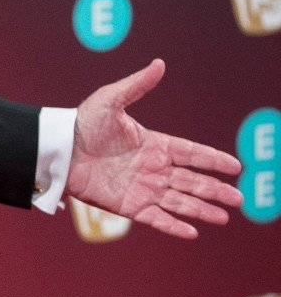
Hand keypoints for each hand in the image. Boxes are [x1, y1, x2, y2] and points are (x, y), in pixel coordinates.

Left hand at [66, 59, 243, 238]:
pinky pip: (155, 218)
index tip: (236, 165)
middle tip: (238, 198)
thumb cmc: (82, 122)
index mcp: (153, 144)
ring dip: (201, 210)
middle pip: (191, 180)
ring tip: (224, 217)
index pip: (191, 153)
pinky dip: (173, 226)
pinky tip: (192, 232)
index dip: (212, 159)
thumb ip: (137, 85)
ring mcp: (141, 188)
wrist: (57, 147)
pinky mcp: (127, 205)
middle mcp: (151, 168)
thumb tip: (159, 63)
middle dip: (215, 189)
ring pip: (179, 201)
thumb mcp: (110, 100)